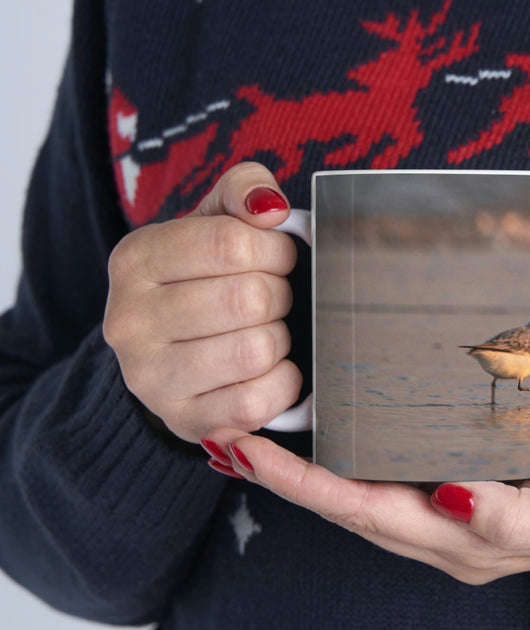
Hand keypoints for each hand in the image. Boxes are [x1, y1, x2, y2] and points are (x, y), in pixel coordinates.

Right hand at [103, 162, 301, 441]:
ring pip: (255, 350)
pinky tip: (272, 370)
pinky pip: (256, 403)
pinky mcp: (184, 421)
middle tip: (273, 299)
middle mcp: (130, 321)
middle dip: (279, 295)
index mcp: (135, 260)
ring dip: (279, 339)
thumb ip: (242, 191)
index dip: (275, 250)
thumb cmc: (203, 280)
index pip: (232, 243)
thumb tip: (270, 208)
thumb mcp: (213, 222)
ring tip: (267, 332)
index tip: (278, 258)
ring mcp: (151, 379)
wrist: (171, 353)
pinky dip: (282, 383)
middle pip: (249, 299)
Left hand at [203, 412, 529, 583]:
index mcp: (467, 538)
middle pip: (347, 503)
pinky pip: (388, 468)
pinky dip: (346, 453)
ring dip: (306, 466)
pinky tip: (327, 431)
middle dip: (284, 475)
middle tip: (228, 435)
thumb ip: (518, 514)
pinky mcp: (462, 474)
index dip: (302, 484)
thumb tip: (454, 502)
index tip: (247, 449)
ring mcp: (451, 504)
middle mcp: (447, 526)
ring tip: (256, 434)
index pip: (365, 510)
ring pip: (361, 488)